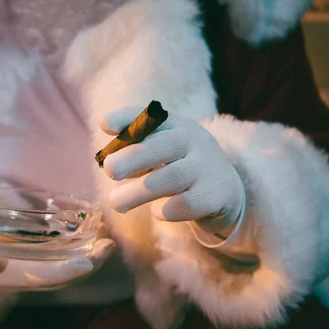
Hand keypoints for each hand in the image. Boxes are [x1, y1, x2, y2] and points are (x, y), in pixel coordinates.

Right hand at [0, 217, 114, 288]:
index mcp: (8, 279)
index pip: (43, 280)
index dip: (66, 273)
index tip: (88, 263)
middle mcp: (23, 276)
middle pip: (62, 275)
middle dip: (88, 264)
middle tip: (109, 246)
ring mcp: (30, 266)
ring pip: (66, 265)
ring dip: (90, 255)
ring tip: (109, 238)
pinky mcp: (33, 254)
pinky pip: (62, 253)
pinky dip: (80, 243)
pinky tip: (95, 230)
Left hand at [99, 108, 243, 232]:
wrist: (224, 192)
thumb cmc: (180, 170)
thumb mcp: (162, 154)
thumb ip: (137, 152)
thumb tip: (109, 161)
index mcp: (177, 126)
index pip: (151, 117)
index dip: (127, 119)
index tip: (104, 125)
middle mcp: (194, 140)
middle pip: (161, 146)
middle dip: (131, 158)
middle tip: (110, 171)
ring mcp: (207, 166)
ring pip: (170, 178)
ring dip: (137, 192)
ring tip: (116, 203)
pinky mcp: (215, 193)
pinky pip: (186, 203)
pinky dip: (165, 210)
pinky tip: (158, 212)